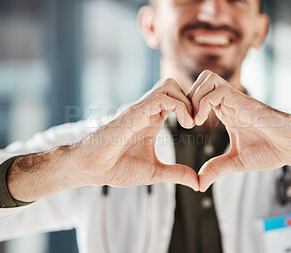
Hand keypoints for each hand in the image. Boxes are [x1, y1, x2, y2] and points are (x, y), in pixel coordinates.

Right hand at [74, 78, 198, 189]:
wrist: (92, 169)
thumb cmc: (116, 168)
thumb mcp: (155, 172)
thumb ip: (176, 174)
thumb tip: (197, 183)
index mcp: (152, 120)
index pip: (175, 99)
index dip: (191, 107)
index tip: (199, 126)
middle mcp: (146, 111)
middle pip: (173, 85)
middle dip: (191, 99)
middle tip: (197, 121)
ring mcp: (140, 110)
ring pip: (169, 85)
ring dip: (186, 101)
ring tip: (190, 123)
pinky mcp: (134, 113)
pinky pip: (161, 97)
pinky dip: (179, 106)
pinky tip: (184, 124)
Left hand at [188, 71, 290, 191]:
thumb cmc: (271, 150)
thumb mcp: (236, 162)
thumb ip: (217, 168)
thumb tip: (199, 183)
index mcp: (227, 111)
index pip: (201, 93)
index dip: (188, 105)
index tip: (185, 126)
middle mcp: (230, 102)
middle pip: (202, 79)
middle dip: (188, 97)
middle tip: (186, 121)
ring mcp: (238, 100)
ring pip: (208, 79)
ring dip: (195, 98)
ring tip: (194, 121)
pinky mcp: (246, 102)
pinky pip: (219, 90)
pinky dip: (204, 103)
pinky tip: (202, 121)